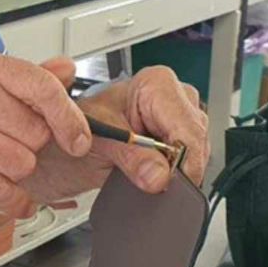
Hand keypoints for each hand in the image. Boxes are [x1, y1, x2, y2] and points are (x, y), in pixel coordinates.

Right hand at [0, 45, 91, 215]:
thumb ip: (20, 77)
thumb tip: (65, 68)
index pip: (40, 86)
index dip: (68, 116)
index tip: (79, 137)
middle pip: (35, 132)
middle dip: (26, 146)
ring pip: (22, 163)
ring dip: (14, 173)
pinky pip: (3, 191)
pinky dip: (13, 202)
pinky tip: (7, 196)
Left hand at [20, 61, 208, 200]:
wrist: (68, 137)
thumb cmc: (79, 125)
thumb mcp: (99, 140)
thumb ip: (130, 157)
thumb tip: (159, 176)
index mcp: (157, 84)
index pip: (187, 127)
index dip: (183, 159)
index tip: (169, 182)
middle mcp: (175, 96)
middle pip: (197, 141)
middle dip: (179, 168)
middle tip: (153, 182)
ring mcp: (182, 118)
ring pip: (199, 154)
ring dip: (177, 172)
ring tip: (146, 174)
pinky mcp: (181, 137)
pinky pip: (193, 161)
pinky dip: (176, 175)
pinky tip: (157, 176)